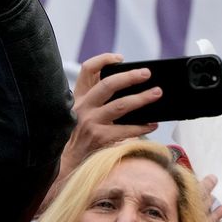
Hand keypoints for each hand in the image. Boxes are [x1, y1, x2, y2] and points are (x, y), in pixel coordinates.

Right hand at [39, 54, 158, 212]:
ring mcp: (90, 122)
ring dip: (142, 98)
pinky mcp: (99, 138)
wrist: (64, 163)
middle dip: (129, 77)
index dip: (104, 59)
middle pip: (108, 84)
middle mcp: (83, 107)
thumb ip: (96, 100)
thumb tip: (130, 91)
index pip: (87, 69)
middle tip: (146, 74)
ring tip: (156, 93)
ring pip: (121, 106)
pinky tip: (152, 124)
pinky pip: (127, 130)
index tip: (120, 58)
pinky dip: (142, 126)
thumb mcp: (80, 113)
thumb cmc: (78, 136)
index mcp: (78, 97)